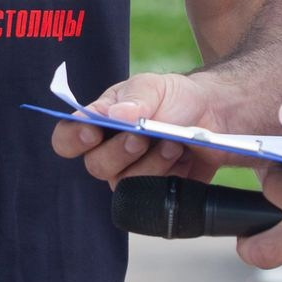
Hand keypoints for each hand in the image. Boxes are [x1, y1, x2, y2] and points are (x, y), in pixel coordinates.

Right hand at [50, 72, 227, 184]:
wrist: (214, 117)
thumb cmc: (175, 98)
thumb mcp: (154, 86)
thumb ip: (135, 99)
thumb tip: (114, 116)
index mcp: (99, 122)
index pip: (67, 138)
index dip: (73, 138)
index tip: (92, 131)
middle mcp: (108, 152)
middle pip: (96, 165)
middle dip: (121, 151)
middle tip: (143, 136)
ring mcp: (130, 174)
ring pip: (126, 183)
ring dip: (152, 163)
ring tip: (173, 143)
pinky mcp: (153, 192)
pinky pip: (152, 196)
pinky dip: (170, 176)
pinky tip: (182, 160)